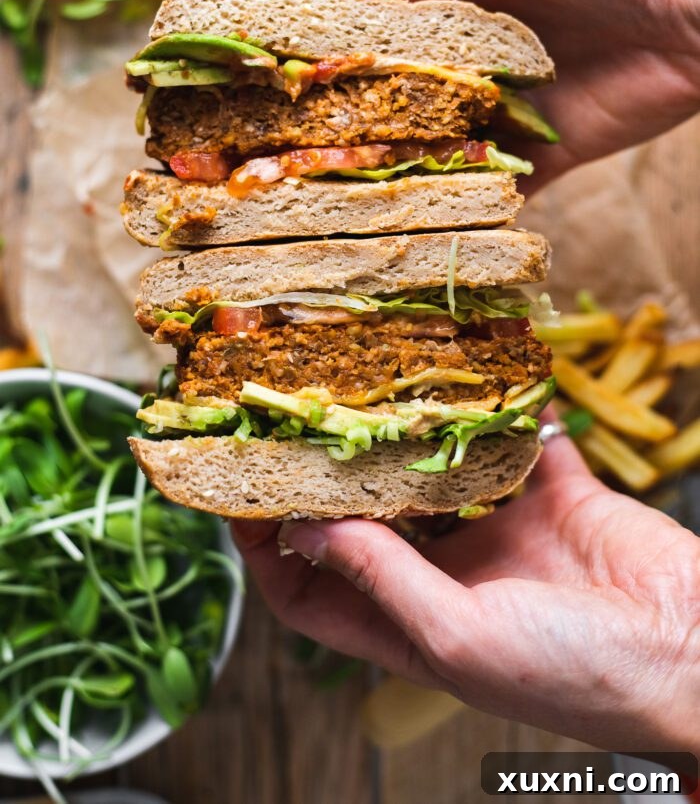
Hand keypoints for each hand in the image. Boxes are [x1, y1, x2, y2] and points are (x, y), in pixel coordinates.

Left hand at [232, 419, 699, 753]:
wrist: (691, 652)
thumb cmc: (572, 673)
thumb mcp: (458, 636)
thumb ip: (381, 577)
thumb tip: (300, 530)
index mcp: (414, 625)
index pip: (315, 586)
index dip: (269, 545)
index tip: (237, 491)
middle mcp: (448, 575)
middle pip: (367, 517)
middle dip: (328, 471)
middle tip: (294, 411)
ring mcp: (501, 531)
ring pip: (434, 471)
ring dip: (406, 433)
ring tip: (368, 382)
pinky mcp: (554, 497)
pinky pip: (517, 442)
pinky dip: (502, 410)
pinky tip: (480, 375)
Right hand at [311, 0, 699, 189]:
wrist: (693, 5)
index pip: (354, 20)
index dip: (307, 43)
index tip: (260, 71)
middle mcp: (455, 58)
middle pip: (378, 93)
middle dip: (331, 118)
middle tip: (277, 147)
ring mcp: (490, 110)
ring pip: (419, 148)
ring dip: (378, 170)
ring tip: (320, 196)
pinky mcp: (532, 155)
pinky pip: (481, 189)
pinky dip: (449, 208)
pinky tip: (402, 224)